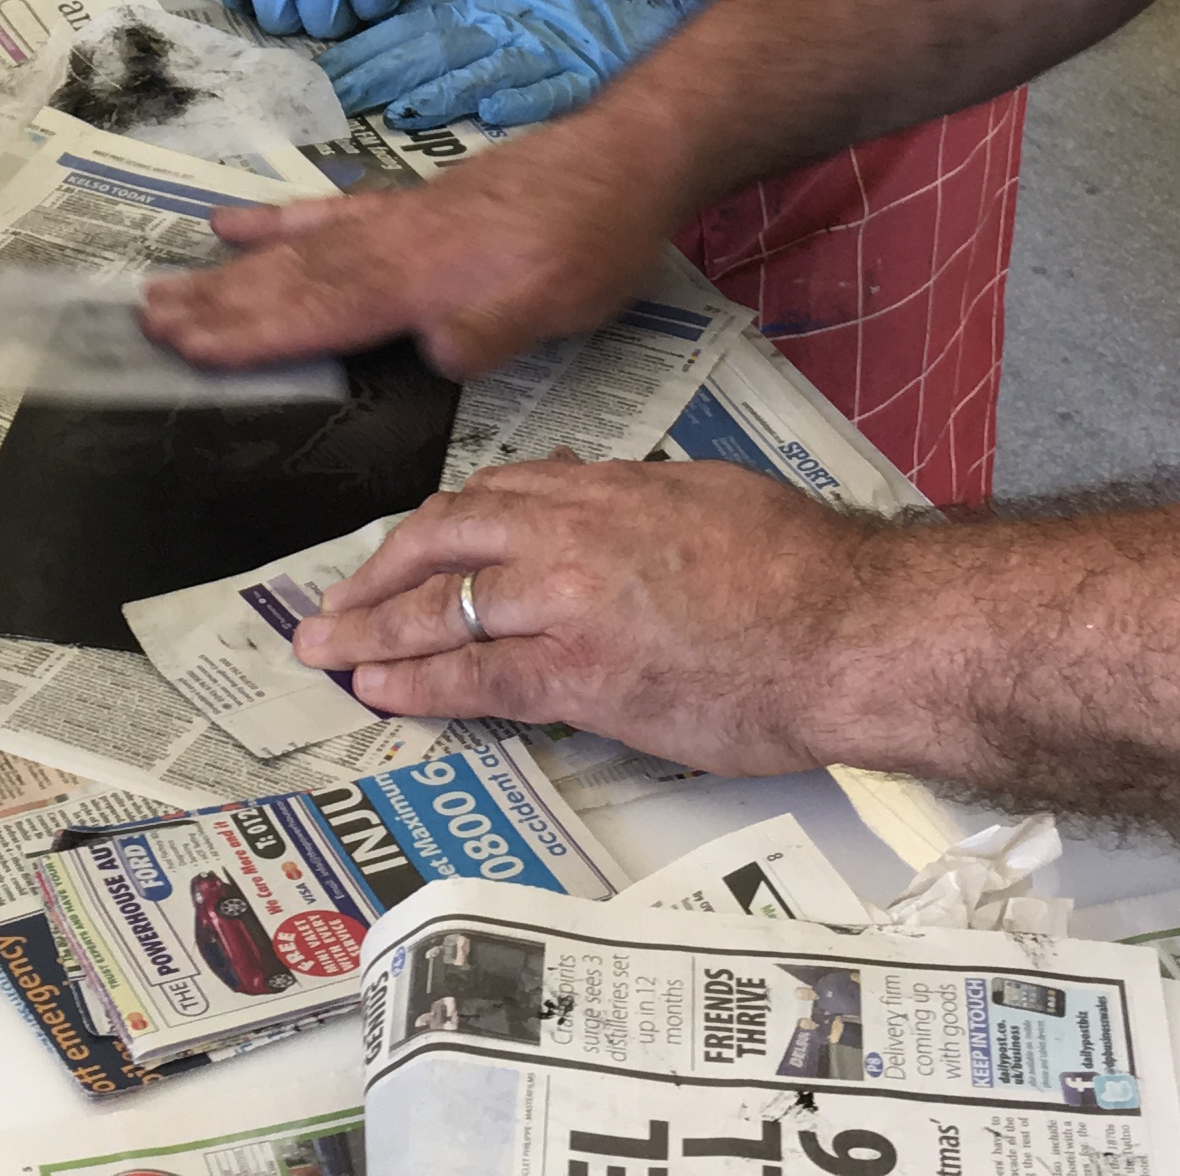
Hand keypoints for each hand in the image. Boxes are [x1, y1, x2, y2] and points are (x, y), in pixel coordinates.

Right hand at [138, 109, 672, 375]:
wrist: (621, 161)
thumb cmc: (590, 243)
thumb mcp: (554, 306)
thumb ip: (484, 333)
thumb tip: (429, 354)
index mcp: (416, 279)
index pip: (315, 314)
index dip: (246, 335)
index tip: (180, 347)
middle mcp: (387, 245)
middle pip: (284, 282)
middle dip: (212, 308)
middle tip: (140, 324)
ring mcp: (391, 220)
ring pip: (292, 253)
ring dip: (226, 275)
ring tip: (160, 289)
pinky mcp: (407, 206)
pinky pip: (324, 215)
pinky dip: (275, 223)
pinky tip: (235, 224)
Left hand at [292, 455, 893, 775]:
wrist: (853, 628)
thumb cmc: (807, 571)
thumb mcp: (712, 497)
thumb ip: (642, 503)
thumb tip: (610, 511)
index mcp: (607, 488)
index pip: (490, 498)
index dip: (434, 531)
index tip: (407, 551)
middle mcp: (572, 533)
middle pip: (442, 539)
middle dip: (377, 573)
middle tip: (334, 601)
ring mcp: (568, 602)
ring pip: (442, 607)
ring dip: (372, 629)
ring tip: (327, 649)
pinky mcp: (580, 675)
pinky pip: (474, 677)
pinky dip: (416, 683)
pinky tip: (380, 690)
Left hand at [322, 0, 740, 129]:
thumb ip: (459, 11)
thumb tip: (401, 40)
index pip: (410, 30)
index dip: (368, 54)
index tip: (328, 77)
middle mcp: (505, 23)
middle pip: (431, 53)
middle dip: (380, 78)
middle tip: (335, 104)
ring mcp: (545, 48)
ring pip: (481, 73)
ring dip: (436, 95)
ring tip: (394, 115)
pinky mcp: (584, 71)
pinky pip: (548, 90)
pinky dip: (519, 101)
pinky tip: (488, 117)